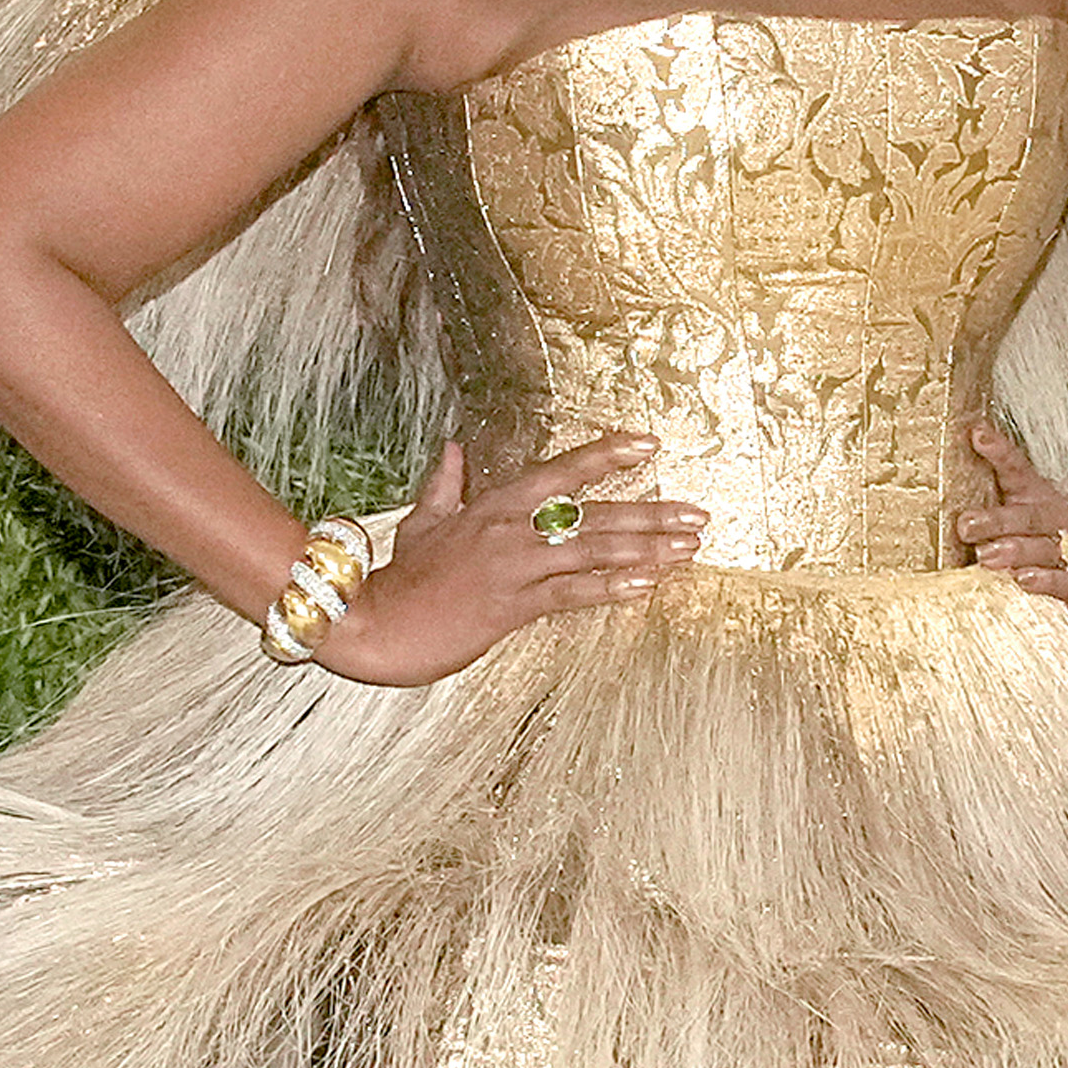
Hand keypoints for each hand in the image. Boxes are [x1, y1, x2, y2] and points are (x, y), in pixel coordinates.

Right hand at [309, 428, 702, 682]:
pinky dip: (610, 587)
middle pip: (593, 512)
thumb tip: (451, 448)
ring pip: (591, 550)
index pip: (560, 471)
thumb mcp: (422, 522)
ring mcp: (512, 567)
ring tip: (688, 549)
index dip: (606, 454)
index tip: (649, 444)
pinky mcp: (510, 607)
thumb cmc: (398, 577)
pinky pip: (571, 594)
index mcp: (492, 505)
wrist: (369, 622)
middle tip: (698, 515)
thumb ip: (444, 484)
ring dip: (646, 549)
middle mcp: (509, 529)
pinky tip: (647, 584)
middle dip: (651, 512)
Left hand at [957, 416, 1067, 643]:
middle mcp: (1056, 519)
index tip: (977, 434)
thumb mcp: (1018, 530)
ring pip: (1045, 545)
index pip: (1017, 470)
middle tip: (964, 525)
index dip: (999, 451)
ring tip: (985, 556)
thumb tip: (946, 518)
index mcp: (1037, 499)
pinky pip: (1063, 579)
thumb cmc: (1047, 554)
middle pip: (1029, 514)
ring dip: (1016, 549)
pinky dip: (1045, 579)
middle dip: (996, 519)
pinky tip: (1023, 580)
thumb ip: (988, 522)